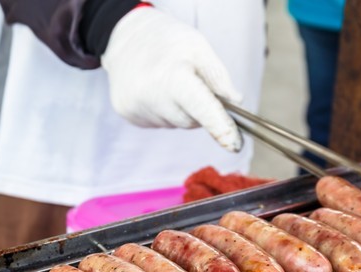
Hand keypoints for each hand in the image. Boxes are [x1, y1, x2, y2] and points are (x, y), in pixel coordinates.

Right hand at [102, 6, 243, 151]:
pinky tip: (155, 90)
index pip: (202, 110)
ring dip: (179, 109)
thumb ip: (218, 77)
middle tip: (191, 83)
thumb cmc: (167, 40)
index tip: (235, 145)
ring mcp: (136, 108)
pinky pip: (158, 122)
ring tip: (167, 82)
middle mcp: (151, 96)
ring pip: (175, 123)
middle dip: (198, 109)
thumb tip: (235, 103)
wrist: (125, 37)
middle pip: (190, 121)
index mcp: (172, 77)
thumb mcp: (199, 47)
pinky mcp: (127, 114)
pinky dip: (163, 110)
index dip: (220, 128)